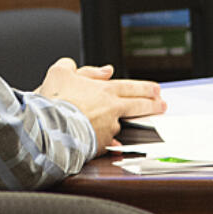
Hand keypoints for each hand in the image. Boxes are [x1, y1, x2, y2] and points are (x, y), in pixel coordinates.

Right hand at [36, 58, 165, 153]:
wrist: (49, 126)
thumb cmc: (53, 100)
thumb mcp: (60, 72)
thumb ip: (77, 67)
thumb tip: (102, 70)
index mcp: (104, 90)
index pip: (131, 87)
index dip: (146, 88)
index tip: (157, 90)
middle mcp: (111, 109)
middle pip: (138, 105)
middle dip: (153, 105)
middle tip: (163, 105)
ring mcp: (107, 129)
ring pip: (121, 126)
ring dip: (124, 126)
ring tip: (127, 127)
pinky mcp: (100, 145)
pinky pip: (108, 143)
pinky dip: (110, 143)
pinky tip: (114, 146)